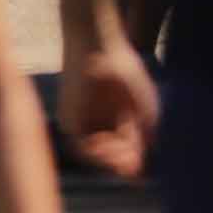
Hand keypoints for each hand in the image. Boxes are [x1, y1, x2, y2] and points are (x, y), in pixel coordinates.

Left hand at [62, 37, 158, 180]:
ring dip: (110, 160)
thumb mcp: (144, 107)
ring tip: (121, 153)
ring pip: (95, 155)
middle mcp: (100, 123)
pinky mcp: (68, 118)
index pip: (126, 149)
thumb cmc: (125, 69)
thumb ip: (144, 136)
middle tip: (130, 165)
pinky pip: (79, 146)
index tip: (139, 168)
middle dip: (122, 163)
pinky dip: (93, 153)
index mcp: (119, 118)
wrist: (98, 45)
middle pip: (112, 155)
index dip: (133, 162)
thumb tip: (142, 164)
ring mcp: (84, 122)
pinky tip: (106, 145)